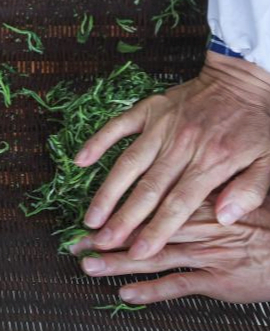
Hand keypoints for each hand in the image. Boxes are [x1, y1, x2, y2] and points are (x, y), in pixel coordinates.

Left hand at [73, 198, 269, 303]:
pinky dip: (152, 290)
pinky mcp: (219, 280)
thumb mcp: (239, 192)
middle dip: (108, 237)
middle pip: (142, 230)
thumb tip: (169, 181)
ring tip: (88, 265)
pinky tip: (125, 293)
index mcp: (200, 202)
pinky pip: (179, 284)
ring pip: (154, 256)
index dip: (117, 210)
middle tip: (75, 242)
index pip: (149, 204)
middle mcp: (199, 226)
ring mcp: (207, 254)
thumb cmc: (267, 223)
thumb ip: (204, 189)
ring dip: (118, 263)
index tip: (91, 216)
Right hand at [76, 51, 269, 259]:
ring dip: (107, 192)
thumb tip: (224, 217)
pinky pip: (117, 126)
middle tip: (104, 243)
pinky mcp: (149, 109)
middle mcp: (181, 146)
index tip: (139, 252)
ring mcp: (161, 126)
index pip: (179, 204)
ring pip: (128, 164)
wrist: (244, 78)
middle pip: (147, 189)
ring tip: (91, 218)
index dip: (157, 230)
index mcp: (212, 161)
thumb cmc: (256, 123)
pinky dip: (97, 142)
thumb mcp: (269, 159)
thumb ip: (250, 190)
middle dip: (124, 219)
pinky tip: (80, 161)